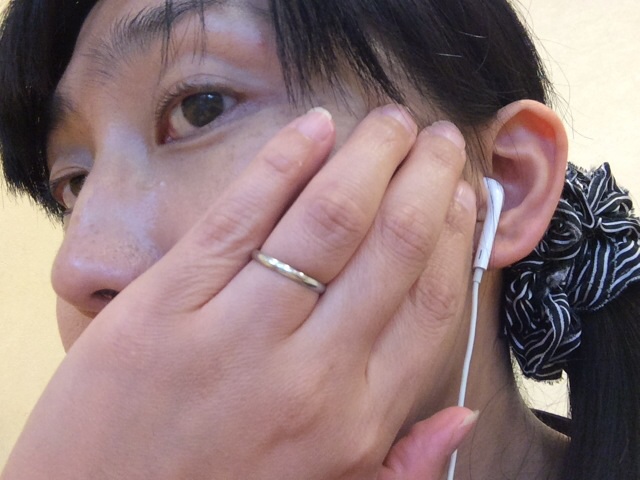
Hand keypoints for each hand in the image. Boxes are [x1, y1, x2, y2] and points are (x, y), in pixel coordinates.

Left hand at [2, 105, 476, 478]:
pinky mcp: (165, 303)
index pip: (430, 304)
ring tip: (392, 121)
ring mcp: (233, 333)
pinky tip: (316, 127)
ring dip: (371, 154)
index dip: (456, 236)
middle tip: (442, 138)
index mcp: (352, 419)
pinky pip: (240, 213)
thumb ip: (399, 463)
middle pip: (392, 245)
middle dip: (428, 177)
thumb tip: (462, 415)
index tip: (462, 196)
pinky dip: (285, 160)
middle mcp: (307, 373)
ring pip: (328, 218)